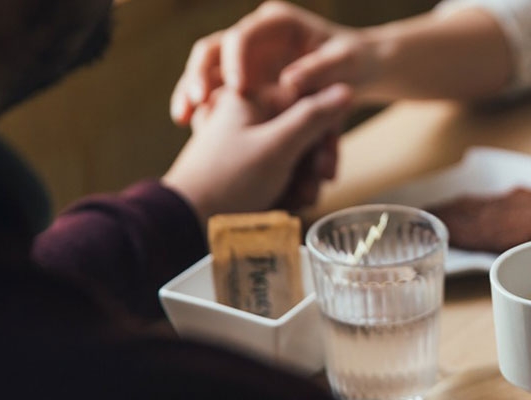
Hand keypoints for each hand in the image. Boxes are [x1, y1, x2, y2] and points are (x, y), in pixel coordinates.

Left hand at [162, 83, 350, 221]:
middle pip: (303, 131)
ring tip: (297, 201)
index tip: (324, 163)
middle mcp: (249, 116)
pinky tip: (285, 205)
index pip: (307, 102)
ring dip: (303, 181)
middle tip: (314, 187)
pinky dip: (287, 189)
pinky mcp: (245, 167)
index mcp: (251, 98)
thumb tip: (344, 89)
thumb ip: (313, 117)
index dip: (323, 134)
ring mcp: (246, 142)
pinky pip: (279, 172)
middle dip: (313, 164)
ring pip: (295, 155)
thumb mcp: (277, 146)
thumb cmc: (228, 181)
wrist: (186, 221)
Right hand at [170, 1, 378, 125]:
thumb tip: (290, 81)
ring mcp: (245, 57)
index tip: (238, 88)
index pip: (244, 35)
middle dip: (199, 74)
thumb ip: (320, 69)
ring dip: (191, 91)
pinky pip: (214, 91)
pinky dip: (202, 107)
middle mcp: (255, 35)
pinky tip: (192, 126)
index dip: (236, 60)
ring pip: (206, 70)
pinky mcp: (243, 80)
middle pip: (213, 49)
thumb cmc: (356, 62)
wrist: (360, 71)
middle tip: (196, 101)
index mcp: (277, 22)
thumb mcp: (346, 63)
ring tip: (183, 118)